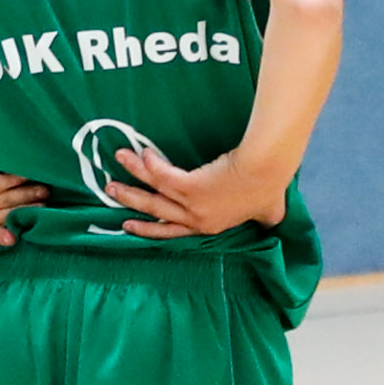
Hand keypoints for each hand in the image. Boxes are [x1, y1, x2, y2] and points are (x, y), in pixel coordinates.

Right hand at [107, 135, 294, 237]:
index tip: (131, 225)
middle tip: (111, 191)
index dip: (150, 229)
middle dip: (131, 200)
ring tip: (118, 160)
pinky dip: (151, 165)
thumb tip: (272, 222)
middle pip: (155, 211)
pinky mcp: (191, 186)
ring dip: (133, 176)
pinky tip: (141, 153)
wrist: (266, 171)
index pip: (173, 230)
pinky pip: (163, 176)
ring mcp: (192, 204)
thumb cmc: (270, 189)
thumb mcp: (267, 212)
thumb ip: (264, 219)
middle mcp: (196, 219)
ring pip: (154, 191)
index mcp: (209, 226)